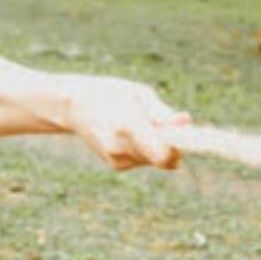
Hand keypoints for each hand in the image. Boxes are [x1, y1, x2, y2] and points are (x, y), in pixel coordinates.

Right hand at [63, 76, 189, 170]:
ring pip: (154, 160)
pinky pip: (143, 160)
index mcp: (127, 127)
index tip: (185, 133)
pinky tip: (130, 133)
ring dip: (158, 145)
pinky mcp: (117, 165)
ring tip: (141, 123)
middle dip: (171, 144)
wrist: (74, 106)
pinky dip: (145, 149)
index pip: (164, 155)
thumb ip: (163, 113)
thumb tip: (186, 122)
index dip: (179, 147)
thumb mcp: (139, 95)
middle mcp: (121, 148)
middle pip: (163, 159)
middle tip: (165, 123)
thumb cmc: (112, 93)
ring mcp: (117, 159)